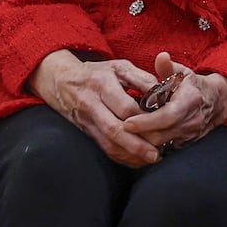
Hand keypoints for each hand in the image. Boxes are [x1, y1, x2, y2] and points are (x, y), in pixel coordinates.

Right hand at [29, 49, 160, 166]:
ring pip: (108, 143)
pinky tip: (137, 160)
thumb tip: (164, 94)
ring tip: (151, 159)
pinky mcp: (86, 132)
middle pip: (114, 130)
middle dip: (137, 145)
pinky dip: (121, 157)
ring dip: (130, 155)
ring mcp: (86, 120)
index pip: (125, 107)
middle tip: (157, 153)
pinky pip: (104, 148)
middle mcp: (91, 103)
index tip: (163, 125)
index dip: (145, 119)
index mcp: (102, 83)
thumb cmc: (98, 72)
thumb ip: (142, 79)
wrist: (62, 81)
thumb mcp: (119, 67)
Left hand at [122, 51, 226, 159]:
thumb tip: (161, 56)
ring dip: (142, 141)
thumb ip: (168, 67)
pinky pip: (164, 149)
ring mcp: (190, 135)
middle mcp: (192, 121)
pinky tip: (136, 139)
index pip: (167, 116)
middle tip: (118, 130)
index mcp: (190, 101)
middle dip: (138, 134)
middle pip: (161, 135)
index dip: (146, 121)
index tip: (127, 122)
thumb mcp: (183, 72)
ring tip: (124, 135)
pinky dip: (149, 146)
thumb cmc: (193, 85)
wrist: (216, 102)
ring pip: (160, 145)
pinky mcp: (186, 144)